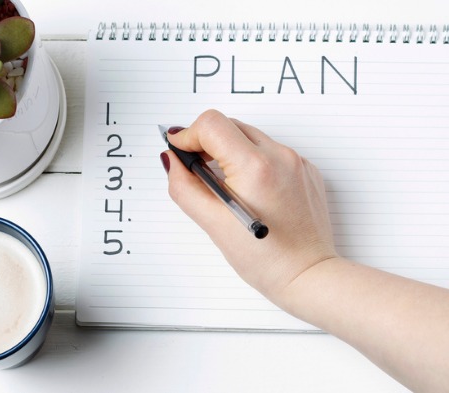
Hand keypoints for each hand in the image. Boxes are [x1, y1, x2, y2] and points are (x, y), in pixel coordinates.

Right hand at [161, 109, 337, 302]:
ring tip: (225, 185)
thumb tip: (172, 161)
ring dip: (230, 152)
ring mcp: (296, 162)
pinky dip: (253, 162)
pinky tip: (251, 191)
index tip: (179, 149)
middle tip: (196, 168)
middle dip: (206, 142)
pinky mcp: (306, 171)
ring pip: (250, 137)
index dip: (188, 135)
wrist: (308, 275)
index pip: (212, 124)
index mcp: (255, 167)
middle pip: (230, 126)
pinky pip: (271, 152)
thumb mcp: (212, 223)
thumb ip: (183, 186)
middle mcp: (280, 156)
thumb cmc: (266, 259)